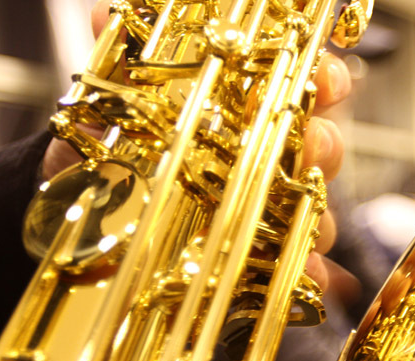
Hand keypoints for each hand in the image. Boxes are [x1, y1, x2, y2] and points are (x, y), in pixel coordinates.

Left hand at [43, 2, 351, 290]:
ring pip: (316, 210)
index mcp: (242, 113)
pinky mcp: (260, 258)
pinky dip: (313, 275)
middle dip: (326, 146)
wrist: (86, 214)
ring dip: (321, 219)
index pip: (297, 86)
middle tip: (313, 149)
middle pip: (319, 148)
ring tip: (310, 231)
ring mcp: (266, 211)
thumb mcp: (109, 110)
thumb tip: (107, 15)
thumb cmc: (107, 154)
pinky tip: (311, 280)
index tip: (328, 79)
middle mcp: (263, 159)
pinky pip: (298, 266)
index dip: (322, 78)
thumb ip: (121, 66)